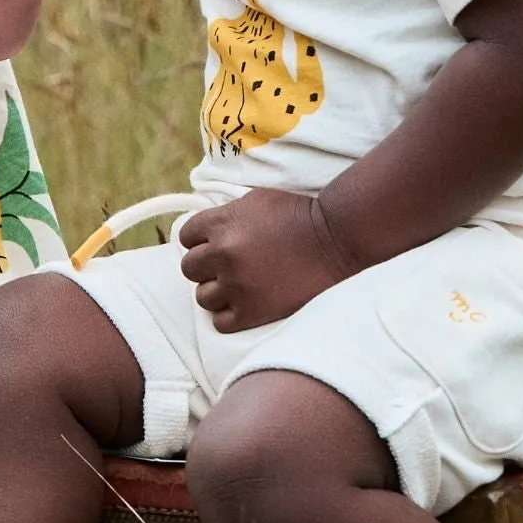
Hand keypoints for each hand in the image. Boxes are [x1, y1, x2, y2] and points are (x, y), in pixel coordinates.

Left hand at [179, 189, 354, 331]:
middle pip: (189, 268)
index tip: (217, 245)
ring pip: (202, 297)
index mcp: (221, 224)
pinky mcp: (253, 312)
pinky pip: (220, 322)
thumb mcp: (255, 200)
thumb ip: (225, 215)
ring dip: (217, 292)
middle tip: (228, 267)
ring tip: (239, 286)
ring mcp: (237, 285)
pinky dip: (230, 315)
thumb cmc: (297, 216)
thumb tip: (202, 231)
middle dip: (206, 267)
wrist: (336, 241)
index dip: (200, 241)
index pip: (186, 237)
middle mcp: (223, 254)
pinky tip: (246, 304)